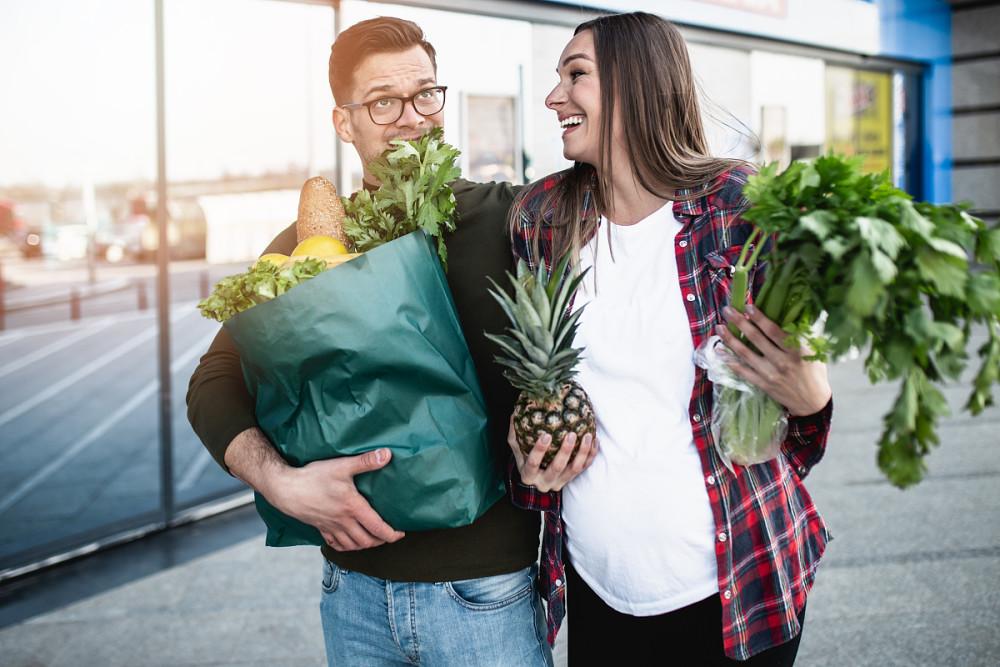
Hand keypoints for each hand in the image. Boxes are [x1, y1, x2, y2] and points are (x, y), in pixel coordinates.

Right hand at [270, 448, 404, 551]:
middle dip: (380, 541)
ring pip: (353, 546)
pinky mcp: (320, 528)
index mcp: (352, 507)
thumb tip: (387, 454)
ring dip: (365, 545)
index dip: (392, 534)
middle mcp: (343, 521)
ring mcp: (331, 527)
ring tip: (373, 539)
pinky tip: (350, 542)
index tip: (401, 533)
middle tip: (389, 535)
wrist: (285, 488)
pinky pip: (336, 544)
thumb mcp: (342, 465)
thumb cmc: (313, 476)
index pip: (377, 527)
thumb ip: (366, 461)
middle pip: (367, 541)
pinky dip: (347, 547)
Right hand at [508, 416, 597, 491]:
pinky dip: (591, 455)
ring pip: (575, 469)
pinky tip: (595, 440)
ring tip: (588, 435)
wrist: (535, 480)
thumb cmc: (525, 459)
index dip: (539, 450)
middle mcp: (544, 482)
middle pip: (557, 468)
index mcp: (528, 475)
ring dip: (582, 452)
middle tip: (571, 434)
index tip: (546, 434)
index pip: (533, 463)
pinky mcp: (571, 480)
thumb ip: (515, 433)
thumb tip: (516, 412)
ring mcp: (559, 482)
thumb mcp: (516, 449)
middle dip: (565, 451)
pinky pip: (584, 468)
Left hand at [718, 304, 831, 416]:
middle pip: (756, 339)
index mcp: (796, 350)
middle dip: (740, 323)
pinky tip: (719, 352)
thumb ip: (798, 336)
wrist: (812, 401)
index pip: (774, 331)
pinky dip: (730, 361)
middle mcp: (781, 361)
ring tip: (719, 328)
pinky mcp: (763, 384)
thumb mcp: (812, 351)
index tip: (747, 307)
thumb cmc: (814, 372)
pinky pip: (743, 371)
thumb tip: (784, 315)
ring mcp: (770, 374)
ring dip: (730, 340)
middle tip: (727, 310)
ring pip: (746, 354)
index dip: (759, 318)